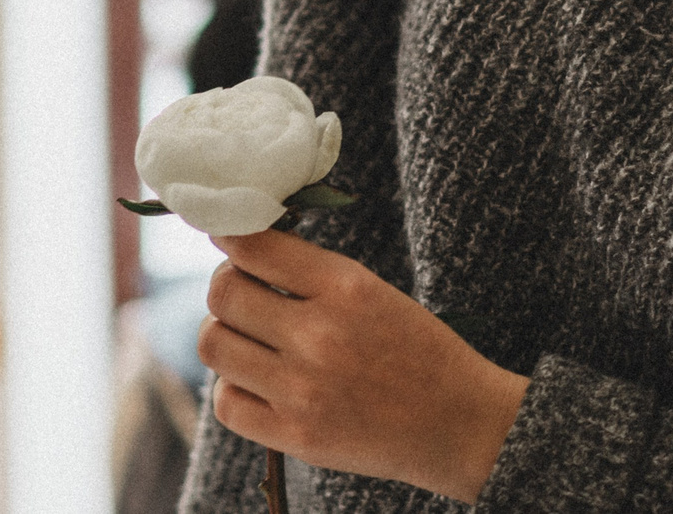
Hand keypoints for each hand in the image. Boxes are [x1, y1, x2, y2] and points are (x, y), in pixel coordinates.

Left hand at [201, 231, 527, 504]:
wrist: (459, 423)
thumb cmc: (415, 349)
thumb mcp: (373, 290)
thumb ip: (309, 271)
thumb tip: (239, 248)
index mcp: (346, 287)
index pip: (255, 246)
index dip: (228, 236)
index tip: (225, 237)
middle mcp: (320, 335)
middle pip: (223, 295)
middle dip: (226, 288)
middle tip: (243, 295)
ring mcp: (304, 389)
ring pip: (214, 345)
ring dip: (225, 337)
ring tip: (250, 341)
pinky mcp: (296, 436)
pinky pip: (226, 403)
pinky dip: (234, 388)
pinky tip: (259, 383)